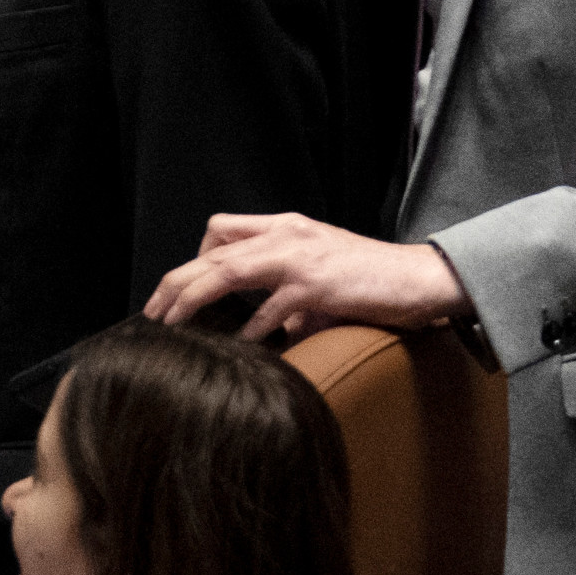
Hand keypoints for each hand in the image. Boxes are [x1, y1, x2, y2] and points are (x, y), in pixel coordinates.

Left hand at [145, 212, 468, 341]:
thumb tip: (269, 330)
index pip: (222, 229)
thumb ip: (290, 297)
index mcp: (287, 227)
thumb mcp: (324, 276)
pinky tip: (241, 347)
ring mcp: (301, 256)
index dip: (194, 259)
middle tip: (153, 312)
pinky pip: (268, 309)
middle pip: (212, 250)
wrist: (422, 278)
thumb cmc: (374, 281)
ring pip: (226, 270)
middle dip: (176, 281)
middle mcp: (287, 233)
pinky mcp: (317, 284)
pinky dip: (250, 329)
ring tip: (172, 325)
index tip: (179, 291)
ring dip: (192, 299)